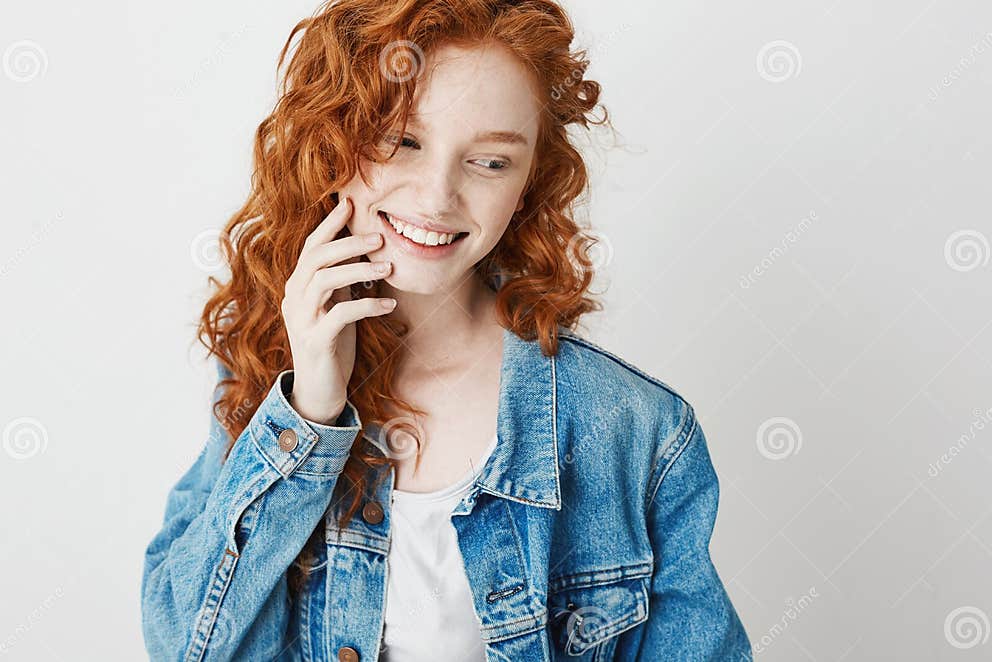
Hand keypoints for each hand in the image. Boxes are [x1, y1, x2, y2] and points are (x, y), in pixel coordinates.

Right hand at [280, 195, 394, 423]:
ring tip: (388, 268)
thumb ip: (341, 282)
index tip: (350, 204)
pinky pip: (341, 315)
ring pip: (325, 281)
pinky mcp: (315, 340)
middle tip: (379, 237)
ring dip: (359, 270)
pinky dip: (367, 305)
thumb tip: (362, 252)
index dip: (330, 225)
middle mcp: (293, 299)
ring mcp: (301, 319)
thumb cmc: (331, 345)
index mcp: (297, 287)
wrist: (318, 390)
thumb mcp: (336, 307)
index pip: (311, 247)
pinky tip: (388, 304)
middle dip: (348, 244)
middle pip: (316, 259)